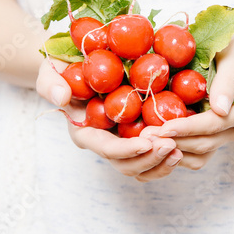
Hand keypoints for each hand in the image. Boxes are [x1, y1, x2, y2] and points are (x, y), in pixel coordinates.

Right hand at [36, 59, 182, 181]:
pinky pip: (152, 155)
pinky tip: (183, 143)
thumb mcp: (50, 70)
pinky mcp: (137, 135)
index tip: (146, 143)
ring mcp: (122, 141)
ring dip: (161, 163)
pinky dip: (166, 155)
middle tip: (171, 146)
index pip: (106, 149)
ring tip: (180, 150)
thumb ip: (50, 83)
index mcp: (86, 132)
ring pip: (142, 166)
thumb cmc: (63, 69)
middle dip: (149, 160)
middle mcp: (105, 142)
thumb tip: (61, 98)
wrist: (80, 67)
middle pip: (127, 165)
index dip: (126, 150)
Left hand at [140, 35, 233, 169]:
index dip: (187, 129)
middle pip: (203, 144)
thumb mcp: (232, 53)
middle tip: (144, 138)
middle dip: (173, 142)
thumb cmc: (229, 47)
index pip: (212, 125)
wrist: (229, 52)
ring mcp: (224, 137)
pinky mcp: (211, 140)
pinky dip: (174, 154)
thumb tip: (220, 109)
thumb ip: (227, 79)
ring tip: (145, 142)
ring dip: (171, 152)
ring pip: (198, 156)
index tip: (162, 128)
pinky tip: (153, 144)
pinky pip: (193, 157)